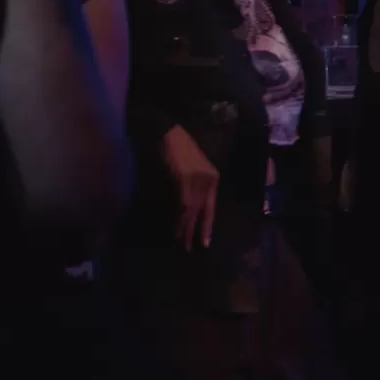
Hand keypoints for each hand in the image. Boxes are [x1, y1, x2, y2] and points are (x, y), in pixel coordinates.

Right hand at [162, 124, 219, 250]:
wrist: (167, 131)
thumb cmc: (177, 148)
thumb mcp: (192, 168)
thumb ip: (194, 185)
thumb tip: (187, 208)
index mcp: (213, 177)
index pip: (212, 206)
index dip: (208, 224)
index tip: (205, 241)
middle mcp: (209, 179)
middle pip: (204, 211)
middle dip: (198, 231)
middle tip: (193, 248)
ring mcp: (198, 179)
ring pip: (193, 210)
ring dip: (187, 228)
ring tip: (182, 243)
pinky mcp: (185, 178)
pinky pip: (184, 204)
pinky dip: (180, 218)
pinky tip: (176, 228)